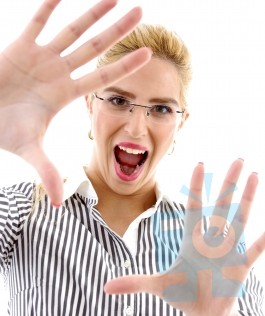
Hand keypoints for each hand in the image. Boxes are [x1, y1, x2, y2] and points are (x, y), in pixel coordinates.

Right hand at [0, 0, 150, 204]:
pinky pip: (37, 21)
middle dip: (118, 31)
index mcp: (65, 95)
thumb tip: (60, 203)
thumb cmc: (4, 132)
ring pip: (72, 30)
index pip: (102, 79)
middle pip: (94, 48)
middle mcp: (58, 73)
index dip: (125, 67)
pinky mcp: (19, 46)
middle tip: (143, 13)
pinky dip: (48, 5)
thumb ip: (48, 172)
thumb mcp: (29, 150)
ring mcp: (40, 58)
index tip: (149, 55)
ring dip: (93, 13)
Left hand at [105, 159, 264, 315]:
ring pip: (238, 221)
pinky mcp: (239, 269)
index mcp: (191, 242)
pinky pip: (253, 252)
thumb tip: (105, 287)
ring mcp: (227, 253)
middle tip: (238, 160)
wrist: (203, 313)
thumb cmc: (183, 295)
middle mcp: (211, 242)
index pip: (194, 209)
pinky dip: (261, 241)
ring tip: (255, 176)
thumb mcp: (159, 287)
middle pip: (221, 207)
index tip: (200, 164)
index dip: (196, 188)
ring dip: (247, 200)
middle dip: (228, 185)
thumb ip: (135, 284)